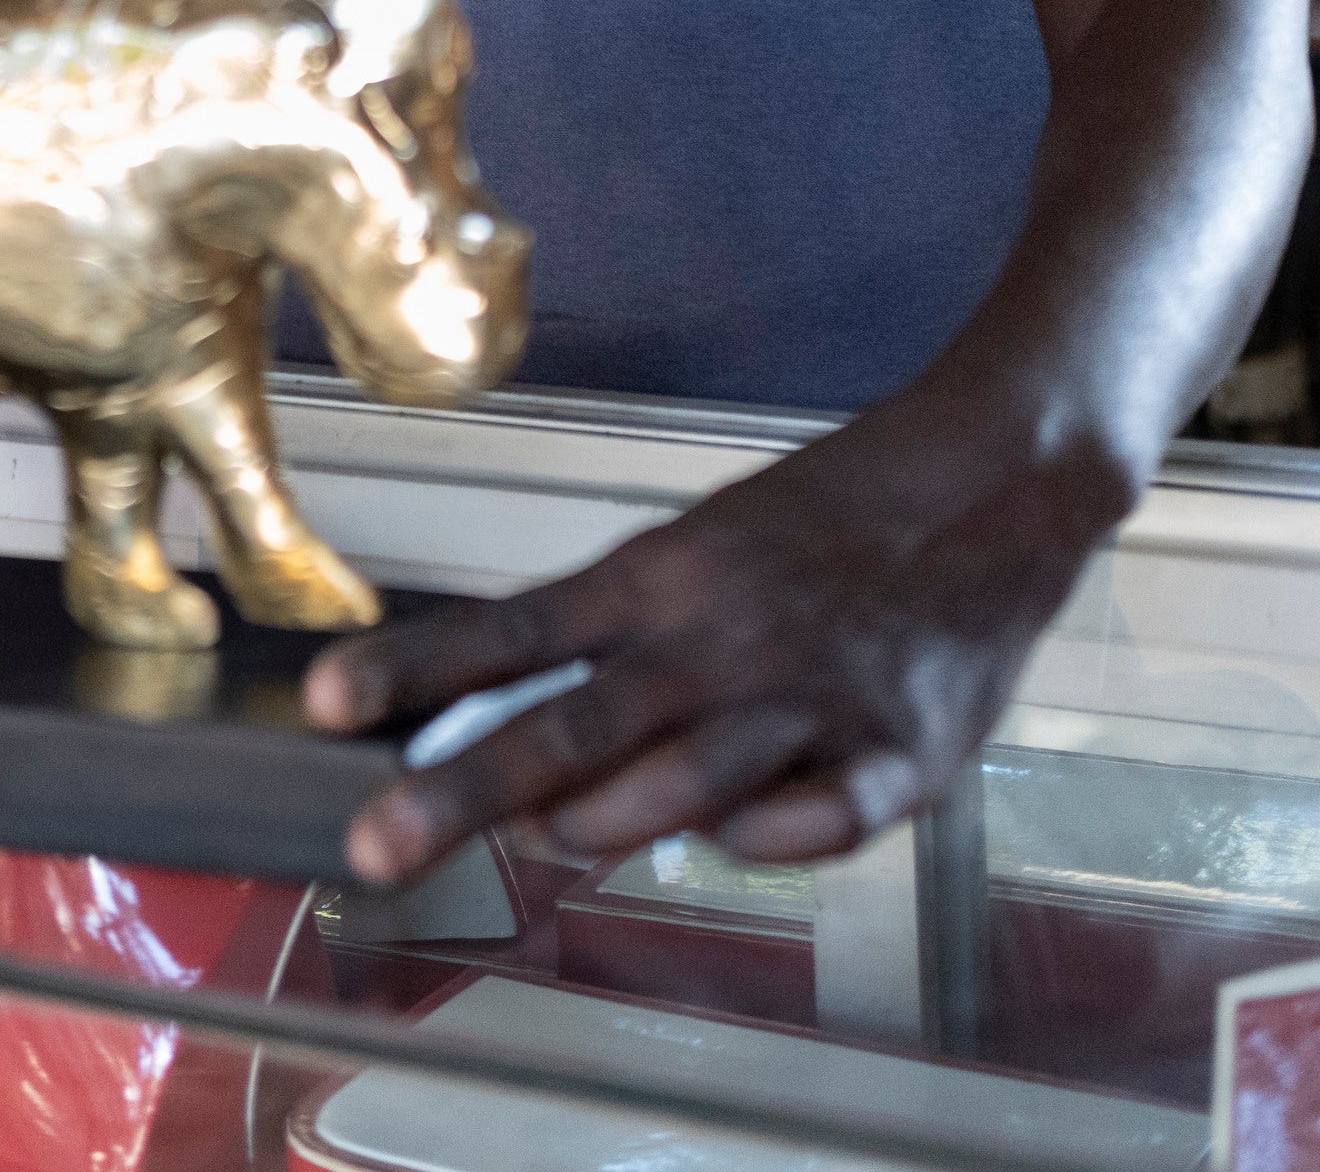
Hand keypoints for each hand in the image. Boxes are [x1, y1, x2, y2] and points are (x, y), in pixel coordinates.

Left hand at [299, 404, 1128, 885]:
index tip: (324, 703)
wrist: (995, 479)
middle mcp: (720, 640)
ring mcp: (808, 700)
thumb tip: (508, 733)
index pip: (514, 630)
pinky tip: (733, 835)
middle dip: (464, 790)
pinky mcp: (897, 753)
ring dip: (602, 821)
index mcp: (664, 579)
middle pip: (574, 726)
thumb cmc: (833, 522)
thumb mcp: (705, 551)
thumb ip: (614, 644)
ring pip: (681, 781)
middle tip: (374, 841)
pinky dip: (766, 838)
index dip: (418, 671)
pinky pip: (818, 821)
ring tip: (548, 839)